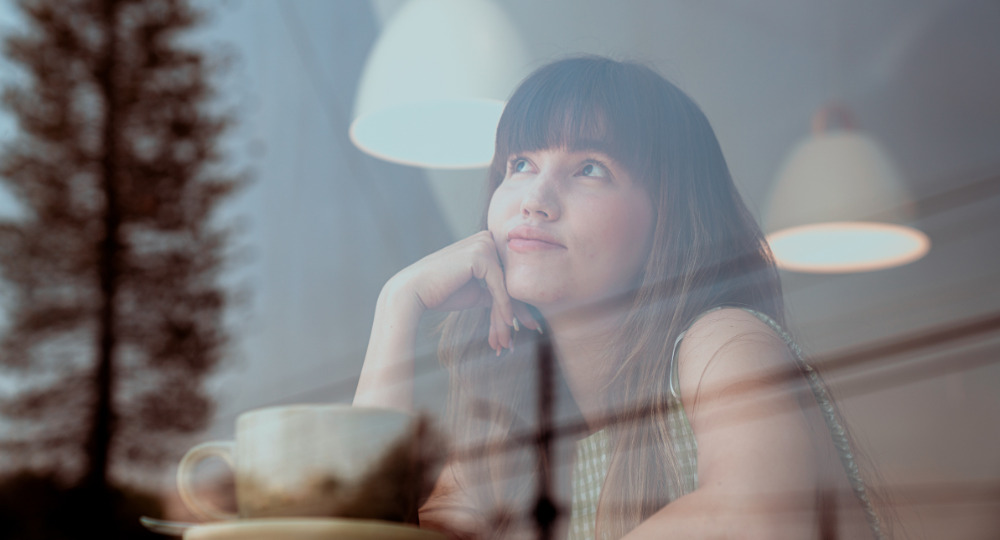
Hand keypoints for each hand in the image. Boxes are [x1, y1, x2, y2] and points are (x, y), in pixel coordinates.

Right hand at [389, 231, 539, 353]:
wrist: (413, 292)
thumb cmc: (441, 292)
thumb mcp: (476, 292)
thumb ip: (494, 292)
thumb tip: (517, 307)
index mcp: (485, 243)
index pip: (508, 275)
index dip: (518, 301)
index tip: (531, 323)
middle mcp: (487, 239)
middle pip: (510, 280)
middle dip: (518, 309)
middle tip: (533, 330)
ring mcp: (484, 244)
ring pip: (507, 285)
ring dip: (510, 313)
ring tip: (511, 337)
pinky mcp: (480, 255)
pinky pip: (499, 286)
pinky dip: (504, 307)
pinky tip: (509, 324)